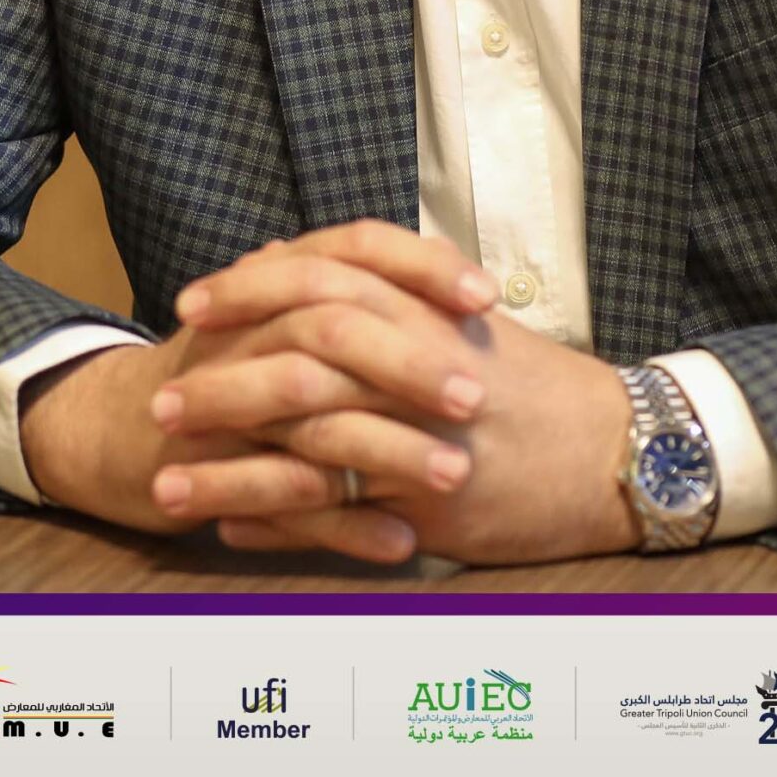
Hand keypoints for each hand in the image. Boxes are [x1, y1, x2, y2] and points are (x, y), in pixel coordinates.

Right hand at [16, 227, 496, 563]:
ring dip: (389, 451)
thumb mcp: (283, 314)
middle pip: (332, 328)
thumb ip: (351, 292)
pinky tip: (402, 543)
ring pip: (311, 421)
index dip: (420, 266)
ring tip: (454, 475)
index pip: (353, 247)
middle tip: (476, 397)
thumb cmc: (225, 367)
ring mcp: (225, 403)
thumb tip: (435, 262)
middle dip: (410, 363)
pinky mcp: (211, 474)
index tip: (486, 295)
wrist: (117, 428)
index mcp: (277, 284)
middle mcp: (249, 331)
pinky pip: (286, 501)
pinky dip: (346, 525)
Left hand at [164, 221, 642, 565]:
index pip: (321, 278)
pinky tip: (229, 528)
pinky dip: (278, 522)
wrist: (617, 452)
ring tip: (168, 486)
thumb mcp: (458, 317)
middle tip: (159, 401)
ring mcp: (425, 434)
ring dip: (231, 467)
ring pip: (308, 444)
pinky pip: (340, 514)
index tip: (192, 302)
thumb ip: (379, 284)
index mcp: (425, 308)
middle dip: (220, 382)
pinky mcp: (435, 502)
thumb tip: (287, 248)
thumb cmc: (535, 386)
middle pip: (300, 358)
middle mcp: (421, 363)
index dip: (249, 288)